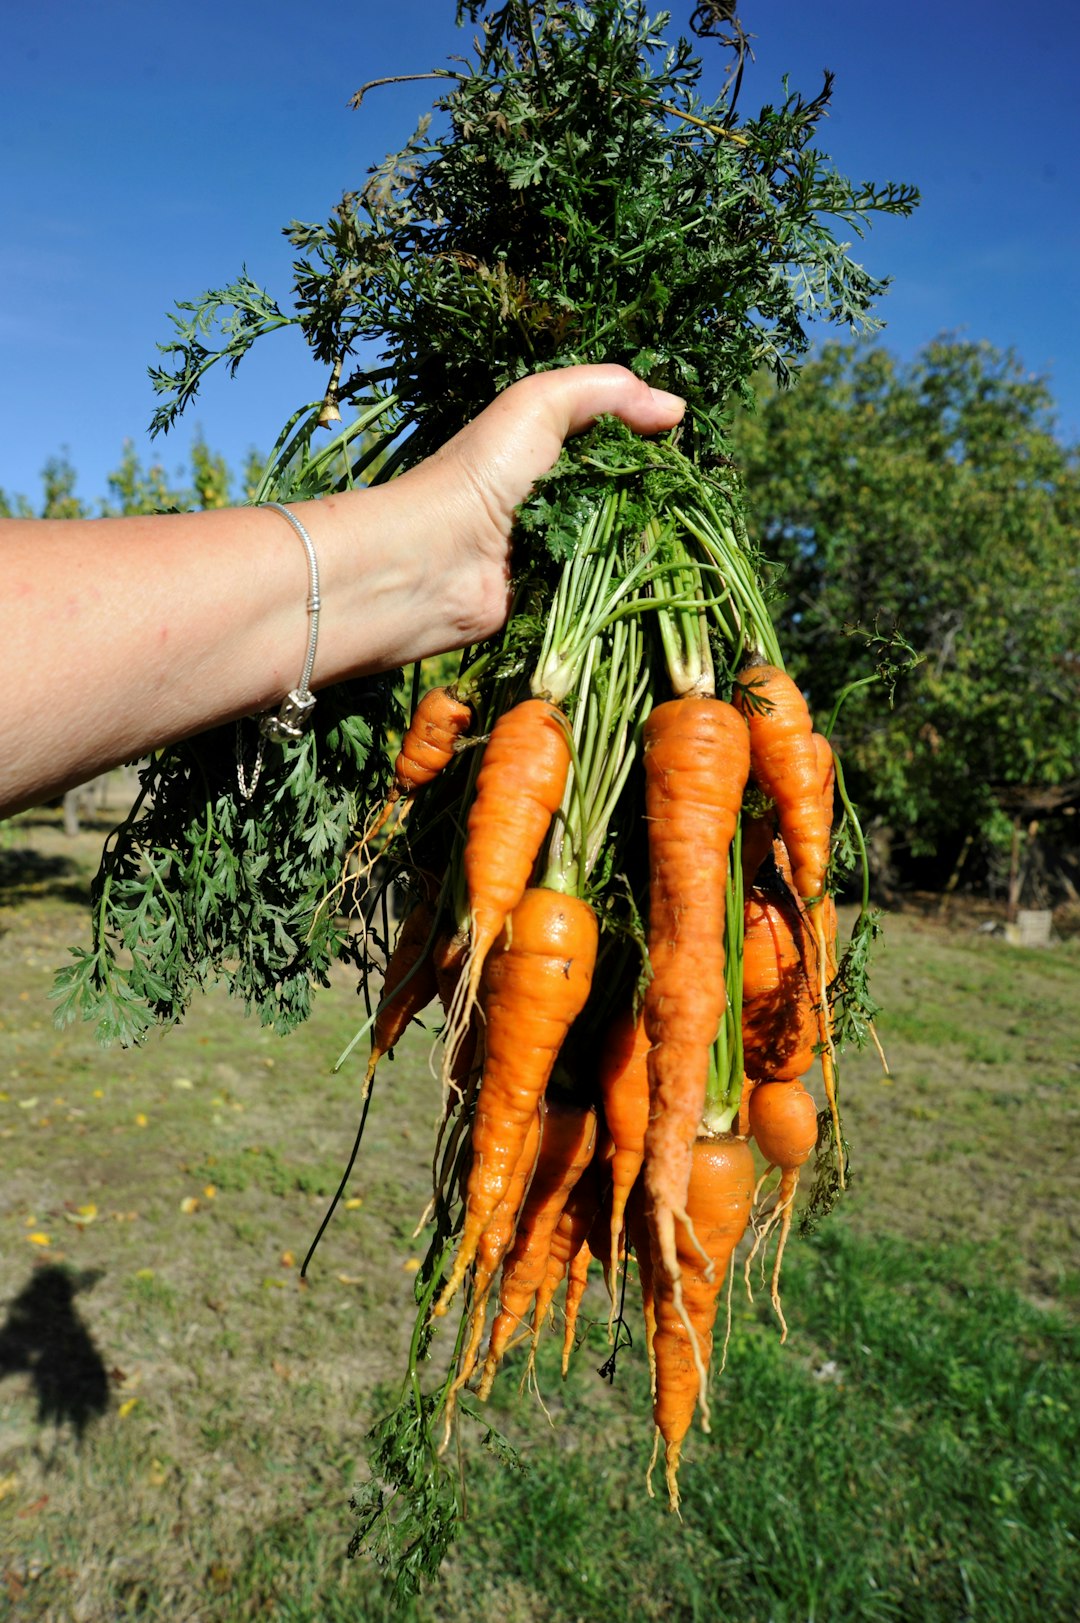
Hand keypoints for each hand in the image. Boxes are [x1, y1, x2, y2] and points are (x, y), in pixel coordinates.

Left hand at [394, 365, 684, 646]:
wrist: (433, 563)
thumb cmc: (481, 473)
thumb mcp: (539, 404)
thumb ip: (607, 391)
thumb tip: (675, 409)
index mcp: (550, 448)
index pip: (619, 439)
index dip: (654, 441)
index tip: (693, 448)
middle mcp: (557, 496)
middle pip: (628, 493)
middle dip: (660, 496)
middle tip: (698, 499)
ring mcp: (559, 548)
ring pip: (624, 543)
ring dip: (650, 543)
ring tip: (690, 538)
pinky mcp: (559, 595)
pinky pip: (608, 589)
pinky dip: (629, 584)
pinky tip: (663, 577)